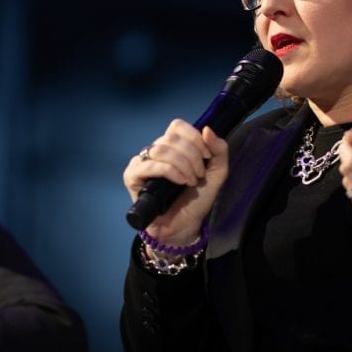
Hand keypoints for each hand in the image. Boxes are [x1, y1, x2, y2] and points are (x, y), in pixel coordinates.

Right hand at [123, 120, 228, 244]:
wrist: (186, 225)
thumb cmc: (198, 199)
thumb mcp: (217, 172)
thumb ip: (219, 149)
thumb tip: (207, 128)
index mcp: (172, 146)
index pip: (177, 126)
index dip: (194, 137)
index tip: (206, 156)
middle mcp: (155, 151)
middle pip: (171, 137)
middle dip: (192, 156)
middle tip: (199, 175)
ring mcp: (142, 163)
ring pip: (161, 149)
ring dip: (182, 165)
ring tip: (190, 181)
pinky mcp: (132, 176)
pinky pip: (150, 165)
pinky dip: (170, 171)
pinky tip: (180, 182)